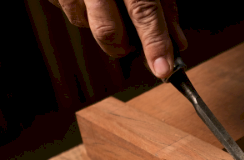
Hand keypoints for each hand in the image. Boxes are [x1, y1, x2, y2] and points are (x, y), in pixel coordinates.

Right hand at [48, 0, 187, 78]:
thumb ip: (165, 6)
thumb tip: (176, 41)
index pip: (145, 13)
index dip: (155, 44)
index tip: (163, 69)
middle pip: (107, 30)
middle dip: (122, 46)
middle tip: (130, 44)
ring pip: (82, 23)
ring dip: (98, 26)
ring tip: (108, 8)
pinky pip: (67, 9)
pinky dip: (81, 10)